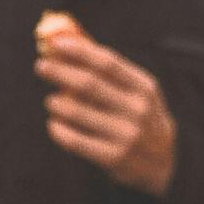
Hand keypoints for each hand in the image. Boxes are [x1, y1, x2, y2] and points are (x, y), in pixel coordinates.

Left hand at [38, 32, 177, 195]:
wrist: (162, 162)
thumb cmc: (140, 116)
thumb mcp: (138, 91)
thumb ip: (110, 69)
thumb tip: (73, 42)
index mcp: (144, 88)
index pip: (108, 63)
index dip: (80, 52)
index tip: (57, 43)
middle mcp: (137, 110)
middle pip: (90, 85)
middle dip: (61, 72)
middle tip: (41, 66)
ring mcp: (126, 135)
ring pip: (79, 113)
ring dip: (57, 103)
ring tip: (50, 100)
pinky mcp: (113, 158)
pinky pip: (76, 142)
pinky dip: (59, 130)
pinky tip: (54, 124)